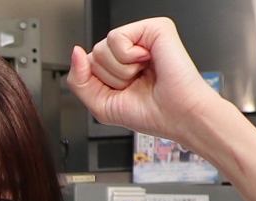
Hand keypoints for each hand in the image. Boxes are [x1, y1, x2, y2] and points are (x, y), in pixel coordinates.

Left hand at [66, 18, 221, 144]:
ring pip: (101, 48)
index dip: (100, 85)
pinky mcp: (153, 28)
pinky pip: (116, 38)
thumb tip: (75, 52)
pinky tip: (147, 61)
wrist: (179, 116)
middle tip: (136, 85)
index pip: (88, 66)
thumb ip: (79, 81)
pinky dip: (128, 58)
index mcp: (120, 66)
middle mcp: (130, 50)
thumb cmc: (152, 113)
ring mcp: (141, 37)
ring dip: (120, 71)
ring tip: (142, 75)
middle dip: (110, 79)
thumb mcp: (101, 105)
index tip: (124, 93)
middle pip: (93, 56)